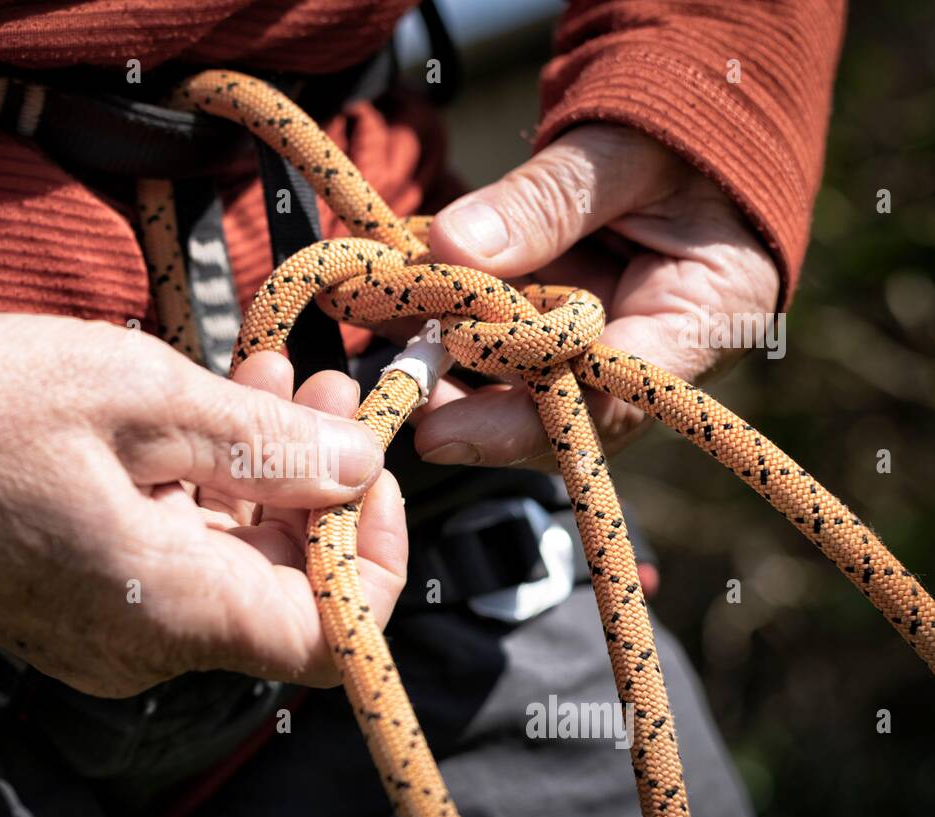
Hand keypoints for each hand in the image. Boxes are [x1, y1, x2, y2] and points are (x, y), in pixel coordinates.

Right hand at [0, 313, 404, 696]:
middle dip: (321, 489)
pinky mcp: (79, 603)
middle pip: (283, 593)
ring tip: (277, 376)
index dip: (377, 563)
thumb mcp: (140, 398)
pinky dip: (209, 493)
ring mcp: (107, 631)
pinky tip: (213, 412)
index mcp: (167, 610)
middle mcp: (144, 646)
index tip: (374, 472)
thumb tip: (359, 466)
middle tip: (326, 383)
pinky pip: (173, 561)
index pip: (329, 642)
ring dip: (266, 477)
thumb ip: (266, 443)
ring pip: (230, 569)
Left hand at [418, 124, 779, 466]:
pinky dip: (449, 323)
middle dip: (466, 404)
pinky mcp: (563, 324)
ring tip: (380, 323)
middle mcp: (648, 353)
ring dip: (445, 365)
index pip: (607, 405)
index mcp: (699, 323)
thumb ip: (548, 200)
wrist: (705, 115)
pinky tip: (396, 300)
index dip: (520, 427)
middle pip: (552, 413)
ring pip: (517, 384)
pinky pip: (503, 340)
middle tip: (395, 382)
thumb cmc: (690, 131)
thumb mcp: (627, 152)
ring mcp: (601, 343)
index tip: (441, 433)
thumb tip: (452, 247)